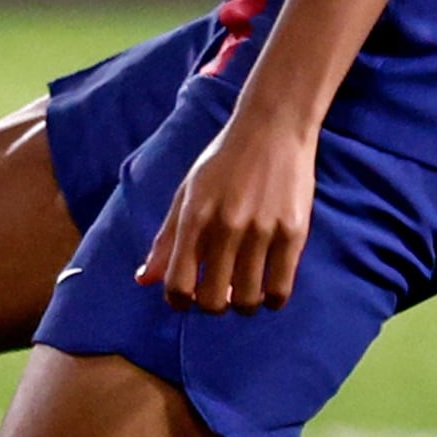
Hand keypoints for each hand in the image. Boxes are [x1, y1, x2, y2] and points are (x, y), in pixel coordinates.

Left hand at [137, 110, 315, 312]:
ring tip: (242, 293)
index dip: (177, 301)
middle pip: (213, 299)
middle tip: (216, 296)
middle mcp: (227, 227)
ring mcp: (262, 231)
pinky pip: (282, 286)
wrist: (272, 130)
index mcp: (194, 217)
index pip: (178, 283)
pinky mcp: (294, 232)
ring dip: (242, 305)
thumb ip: (166, 240)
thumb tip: (143, 279)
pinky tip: (268, 291)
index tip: (183, 301)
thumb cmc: (222, 162)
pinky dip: (272, 299)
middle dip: (210, 306)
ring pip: (248, 299)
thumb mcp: (186, 194)